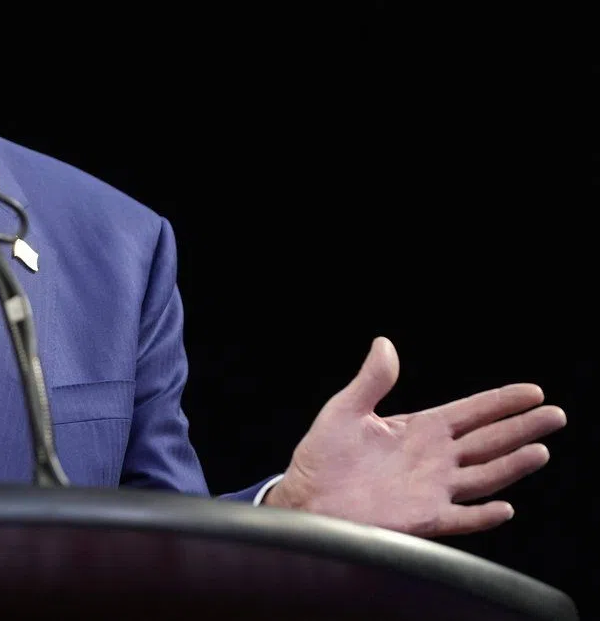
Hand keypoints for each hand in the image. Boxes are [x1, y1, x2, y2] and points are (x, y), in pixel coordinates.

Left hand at [265, 336, 564, 535]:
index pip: (471, 412)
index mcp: (419, 429)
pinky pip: (460, 517)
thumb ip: (371, 380)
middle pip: (488, 441)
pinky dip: (482, 515)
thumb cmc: (322, 456)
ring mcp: (432, 489)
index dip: (501, 402)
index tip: (533, 392)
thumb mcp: (345, 410)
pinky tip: (504, 507)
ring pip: (483, 475)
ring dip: (512, 465)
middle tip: (555, 415)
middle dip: (522, 427)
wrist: (307, 498)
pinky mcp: (423, 518)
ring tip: (540, 450)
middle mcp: (434, 459)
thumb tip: (384, 343)